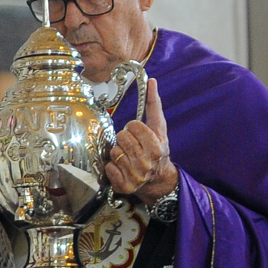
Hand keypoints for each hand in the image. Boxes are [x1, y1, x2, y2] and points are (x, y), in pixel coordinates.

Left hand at [104, 79, 177, 204]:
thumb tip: (151, 81)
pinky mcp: (123, 186)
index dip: (134, 127)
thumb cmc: (157, 149)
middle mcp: (147, 164)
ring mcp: (135, 177)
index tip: (138, 133)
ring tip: (128, 157)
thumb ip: (154, 104)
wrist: (157, 179)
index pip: (133, 125)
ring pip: (114, 152)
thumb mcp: (159, 128)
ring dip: (119, 153)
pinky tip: (122, 168)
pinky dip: (112, 167)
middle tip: (133, 146)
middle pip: (121, 137)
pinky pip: (108, 167)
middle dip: (125, 139)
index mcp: (156, 148)